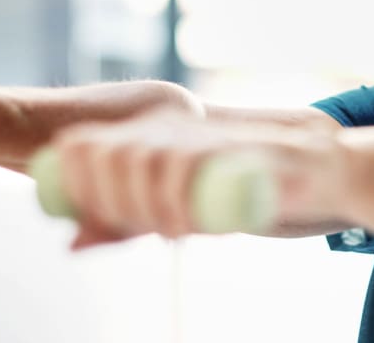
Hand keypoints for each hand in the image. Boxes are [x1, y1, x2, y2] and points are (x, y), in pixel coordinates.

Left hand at [50, 111, 347, 249]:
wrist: (303, 173)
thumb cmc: (228, 194)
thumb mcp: (166, 212)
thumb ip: (121, 225)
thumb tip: (71, 245)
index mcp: (137, 136)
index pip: (78, 146)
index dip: (73, 184)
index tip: (92, 220)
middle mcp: (158, 128)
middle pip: (106, 157)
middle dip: (112, 204)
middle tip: (143, 230)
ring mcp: (189, 134)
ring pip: (140, 162)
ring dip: (146, 208)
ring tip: (172, 231)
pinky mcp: (219, 146)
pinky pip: (181, 168)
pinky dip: (176, 205)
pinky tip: (185, 226)